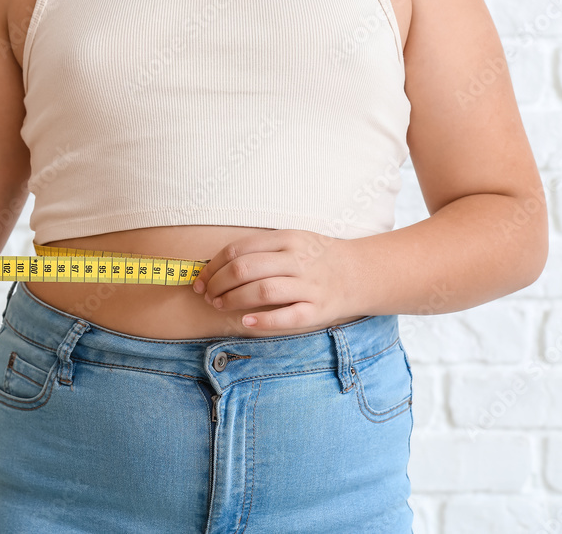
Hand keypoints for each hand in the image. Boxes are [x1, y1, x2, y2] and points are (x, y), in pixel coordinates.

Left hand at [191, 229, 356, 332]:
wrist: (361, 273)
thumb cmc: (316, 257)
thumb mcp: (292, 241)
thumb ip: (260, 250)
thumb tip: (216, 265)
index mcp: (287, 238)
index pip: (238, 250)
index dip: (213, 266)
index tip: (201, 278)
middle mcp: (297, 260)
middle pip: (245, 270)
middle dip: (218, 284)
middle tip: (207, 294)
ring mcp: (309, 285)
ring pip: (263, 291)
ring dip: (233, 300)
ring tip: (219, 305)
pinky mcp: (318, 309)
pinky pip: (288, 316)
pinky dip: (264, 320)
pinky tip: (246, 322)